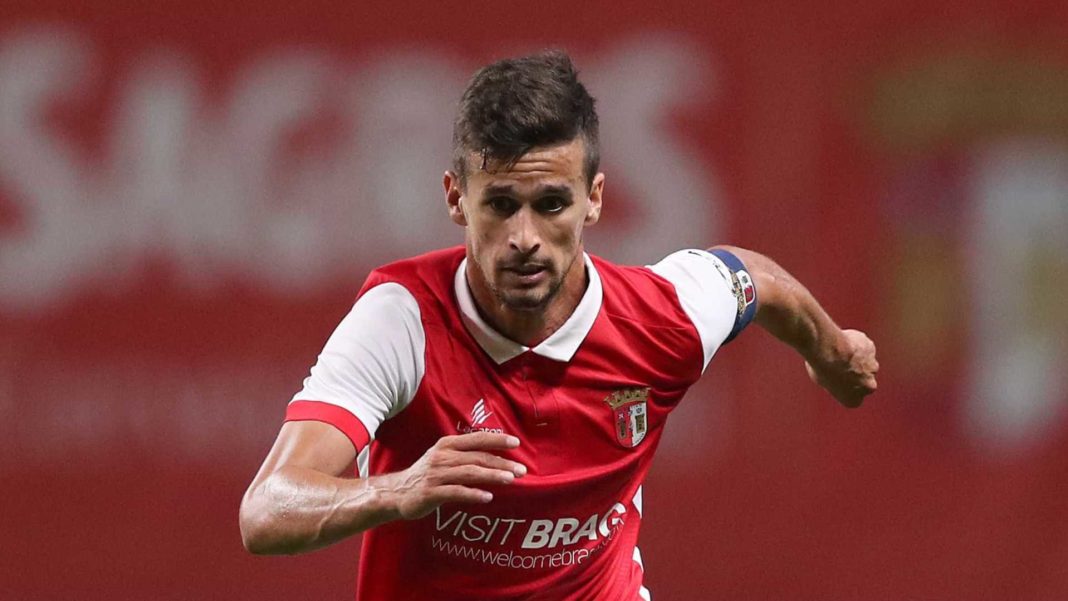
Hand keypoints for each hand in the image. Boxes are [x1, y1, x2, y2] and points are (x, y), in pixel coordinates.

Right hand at [385, 432, 526, 519]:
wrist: (398, 493)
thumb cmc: (428, 475)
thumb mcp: (444, 458)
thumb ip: (466, 456)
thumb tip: (498, 458)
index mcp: (447, 445)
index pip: (476, 439)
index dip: (496, 440)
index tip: (516, 442)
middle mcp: (442, 457)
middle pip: (477, 458)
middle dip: (501, 463)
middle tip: (521, 470)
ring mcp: (436, 475)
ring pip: (469, 473)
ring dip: (492, 476)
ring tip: (510, 480)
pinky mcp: (431, 493)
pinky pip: (455, 492)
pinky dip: (472, 494)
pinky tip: (487, 497)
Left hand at [805, 329, 878, 407]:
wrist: (828, 349)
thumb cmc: (821, 366)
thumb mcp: (822, 380)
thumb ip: (834, 381)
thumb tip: (835, 374)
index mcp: (853, 400)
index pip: (853, 397)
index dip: (845, 386)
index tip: (837, 378)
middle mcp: (868, 387)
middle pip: (865, 380)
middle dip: (857, 373)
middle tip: (840, 363)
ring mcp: (872, 367)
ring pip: (867, 363)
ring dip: (857, 358)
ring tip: (840, 351)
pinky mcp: (872, 350)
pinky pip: (864, 347)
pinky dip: (857, 344)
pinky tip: (844, 342)